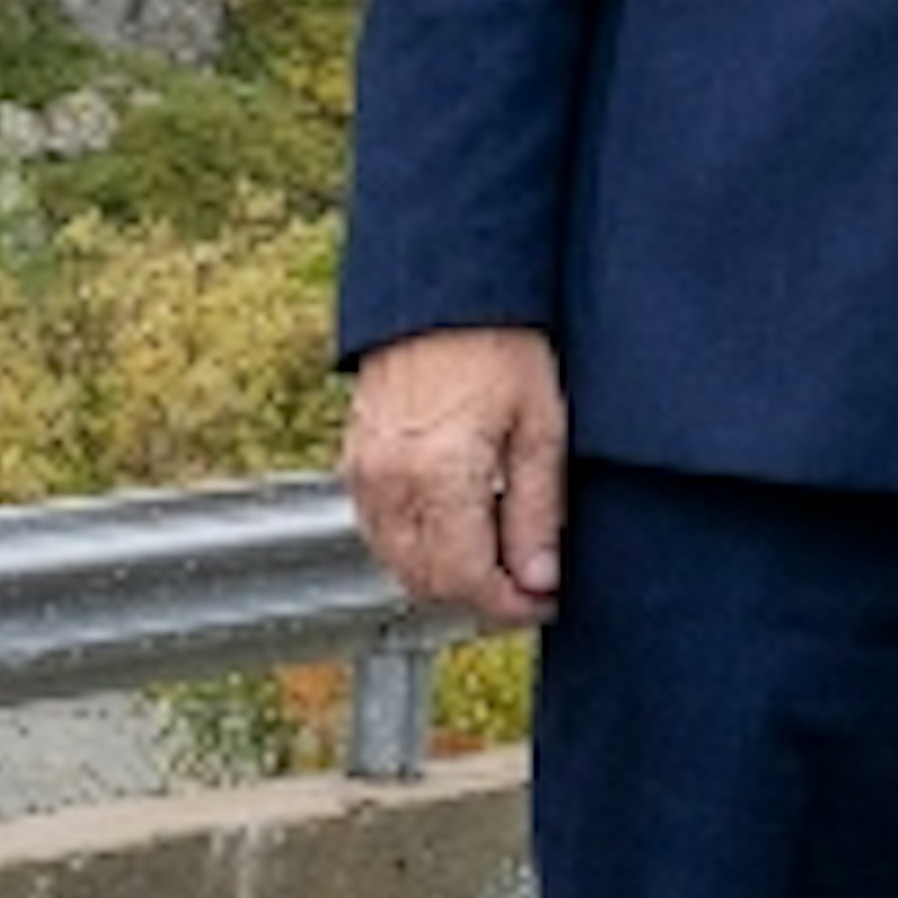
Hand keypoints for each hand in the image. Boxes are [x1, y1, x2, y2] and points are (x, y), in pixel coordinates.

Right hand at [342, 325, 567, 626]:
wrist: (444, 292)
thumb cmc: (499, 343)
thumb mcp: (541, 426)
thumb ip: (536, 511)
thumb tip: (539, 578)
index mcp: (439, 476)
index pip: (465, 580)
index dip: (508, 605)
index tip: (542, 603)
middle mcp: (390, 482)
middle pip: (427, 582)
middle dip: (479, 596)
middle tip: (528, 587)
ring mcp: (364, 474)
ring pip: (398, 564)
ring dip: (446, 576)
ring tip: (498, 560)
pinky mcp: (354, 463)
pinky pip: (380, 532)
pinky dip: (416, 547)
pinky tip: (456, 529)